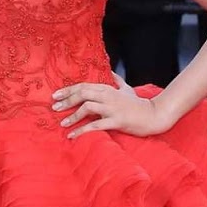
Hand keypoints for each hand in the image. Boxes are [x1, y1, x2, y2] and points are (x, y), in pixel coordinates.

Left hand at [52, 79, 171, 137]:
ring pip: (87, 107)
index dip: (68, 90)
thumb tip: (109, 71)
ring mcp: (112, 108)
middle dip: (66, 100)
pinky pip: (95, 125)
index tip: (56, 95)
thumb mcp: (126, 88)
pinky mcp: (116, 121)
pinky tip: (72, 135)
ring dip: (72, 115)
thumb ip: (116, 80)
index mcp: (108, 88)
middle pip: (82, 94)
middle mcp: (108, 96)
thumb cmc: (138, 104)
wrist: (153, 116)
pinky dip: (82, 130)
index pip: (83, 86)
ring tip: (62, 123)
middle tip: (54, 108)